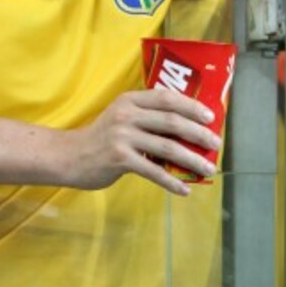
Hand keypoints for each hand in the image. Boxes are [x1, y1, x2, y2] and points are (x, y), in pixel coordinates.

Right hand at [66, 88, 221, 195]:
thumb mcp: (121, 116)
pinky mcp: (120, 159)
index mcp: (129, 100)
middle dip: (198, 133)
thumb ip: (146, 117)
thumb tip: (185, 129)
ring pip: (167, 147)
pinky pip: (153, 171)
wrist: (70, 156)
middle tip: (215, 144)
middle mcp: (127, 115)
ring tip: (208, 169)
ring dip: (192, 159)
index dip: (191, 105)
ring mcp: (123, 137)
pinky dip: (172, 182)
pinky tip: (185, 189)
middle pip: (171, 121)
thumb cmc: (101, 137)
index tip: (210, 116)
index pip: (166, 97)